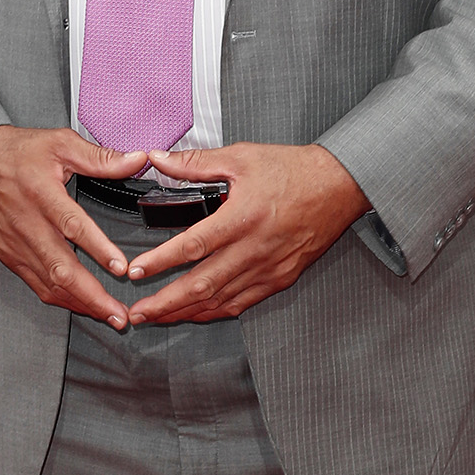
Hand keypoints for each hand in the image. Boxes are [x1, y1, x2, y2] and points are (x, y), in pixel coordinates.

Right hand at [0, 126, 146, 327]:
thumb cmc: (18, 151)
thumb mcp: (61, 142)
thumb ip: (100, 157)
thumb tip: (137, 160)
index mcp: (42, 193)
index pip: (72, 225)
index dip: (97, 248)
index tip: (120, 268)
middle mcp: (27, 224)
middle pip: (61, 268)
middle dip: (93, 295)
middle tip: (119, 313)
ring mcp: (16, 244)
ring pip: (49, 284)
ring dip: (80, 303)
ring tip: (108, 315)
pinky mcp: (9, 255)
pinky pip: (36, 284)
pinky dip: (61, 299)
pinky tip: (81, 304)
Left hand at [125, 141, 370, 323]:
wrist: (339, 186)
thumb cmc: (292, 169)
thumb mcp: (241, 157)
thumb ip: (196, 163)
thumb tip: (158, 158)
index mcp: (242, 217)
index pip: (193, 246)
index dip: (160, 262)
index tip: (136, 271)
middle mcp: (254, 248)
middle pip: (202, 284)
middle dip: (165, 303)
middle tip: (137, 312)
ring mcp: (268, 268)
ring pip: (220, 300)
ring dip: (185, 312)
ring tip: (158, 317)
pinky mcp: (280, 278)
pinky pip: (242, 303)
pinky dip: (215, 311)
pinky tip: (197, 313)